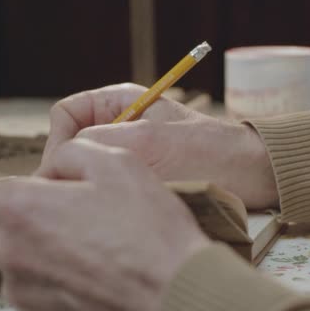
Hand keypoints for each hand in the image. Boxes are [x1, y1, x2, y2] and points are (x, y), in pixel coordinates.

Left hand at [0, 139, 209, 310]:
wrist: (176, 294)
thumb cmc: (147, 232)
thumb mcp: (113, 162)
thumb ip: (68, 153)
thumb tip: (52, 169)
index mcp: (18, 211)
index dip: (14, 194)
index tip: (42, 197)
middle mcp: (10, 255)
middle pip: (8, 230)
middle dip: (36, 220)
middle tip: (83, 217)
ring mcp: (24, 292)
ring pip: (24, 260)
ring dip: (48, 251)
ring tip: (95, 247)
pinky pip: (40, 286)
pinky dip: (59, 278)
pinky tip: (95, 272)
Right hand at [42, 83, 277, 209]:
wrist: (251, 175)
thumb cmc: (207, 152)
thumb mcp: (149, 140)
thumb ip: (100, 139)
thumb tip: (59, 160)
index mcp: (118, 102)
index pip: (65, 114)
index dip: (57, 140)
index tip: (61, 169)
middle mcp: (117, 124)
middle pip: (70, 143)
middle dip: (68, 166)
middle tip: (75, 194)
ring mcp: (125, 151)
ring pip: (85, 167)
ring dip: (87, 184)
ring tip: (96, 203)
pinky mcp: (135, 176)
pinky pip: (104, 184)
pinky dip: (103, 196)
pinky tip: (113, 208)